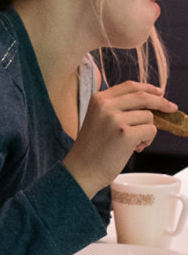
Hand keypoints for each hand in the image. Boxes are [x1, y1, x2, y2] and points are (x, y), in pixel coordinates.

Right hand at [63, 81, 176, 197]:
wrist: (82, 168)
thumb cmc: (92, 147)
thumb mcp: (98, 118)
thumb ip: (118, 107)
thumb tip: (150, 103)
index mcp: (98, 99)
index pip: (129, 86)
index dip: (147, 88)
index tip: (160, 92)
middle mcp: (106, 105)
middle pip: (143, 97)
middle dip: (161, 103)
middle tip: (172, 108)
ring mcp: (115, 119)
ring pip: (148, 116)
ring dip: (147, 130)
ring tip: (134, 142)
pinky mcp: (125, 134)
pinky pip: (150, 131)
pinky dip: (148, 141)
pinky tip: (135, 148)